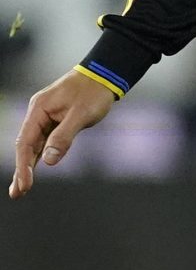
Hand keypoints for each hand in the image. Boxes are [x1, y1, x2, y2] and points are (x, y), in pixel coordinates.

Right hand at [11, 70, 117, 199]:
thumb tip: (49, 160)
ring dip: (28, 166)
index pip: (26, 143)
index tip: (25, 184)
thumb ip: (64, 137)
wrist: (103, 76)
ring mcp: (45, 118)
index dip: (24, 165)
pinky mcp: (55, 121)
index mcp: (38, 110)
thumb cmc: (93, 93)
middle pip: (25, 146)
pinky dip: (40, 156)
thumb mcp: (81, 115)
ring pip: (34, 146)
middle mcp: (37, 114)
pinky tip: (34, 169)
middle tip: (17, 194)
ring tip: (22, 188)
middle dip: (21, 170)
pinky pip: (44, 142)